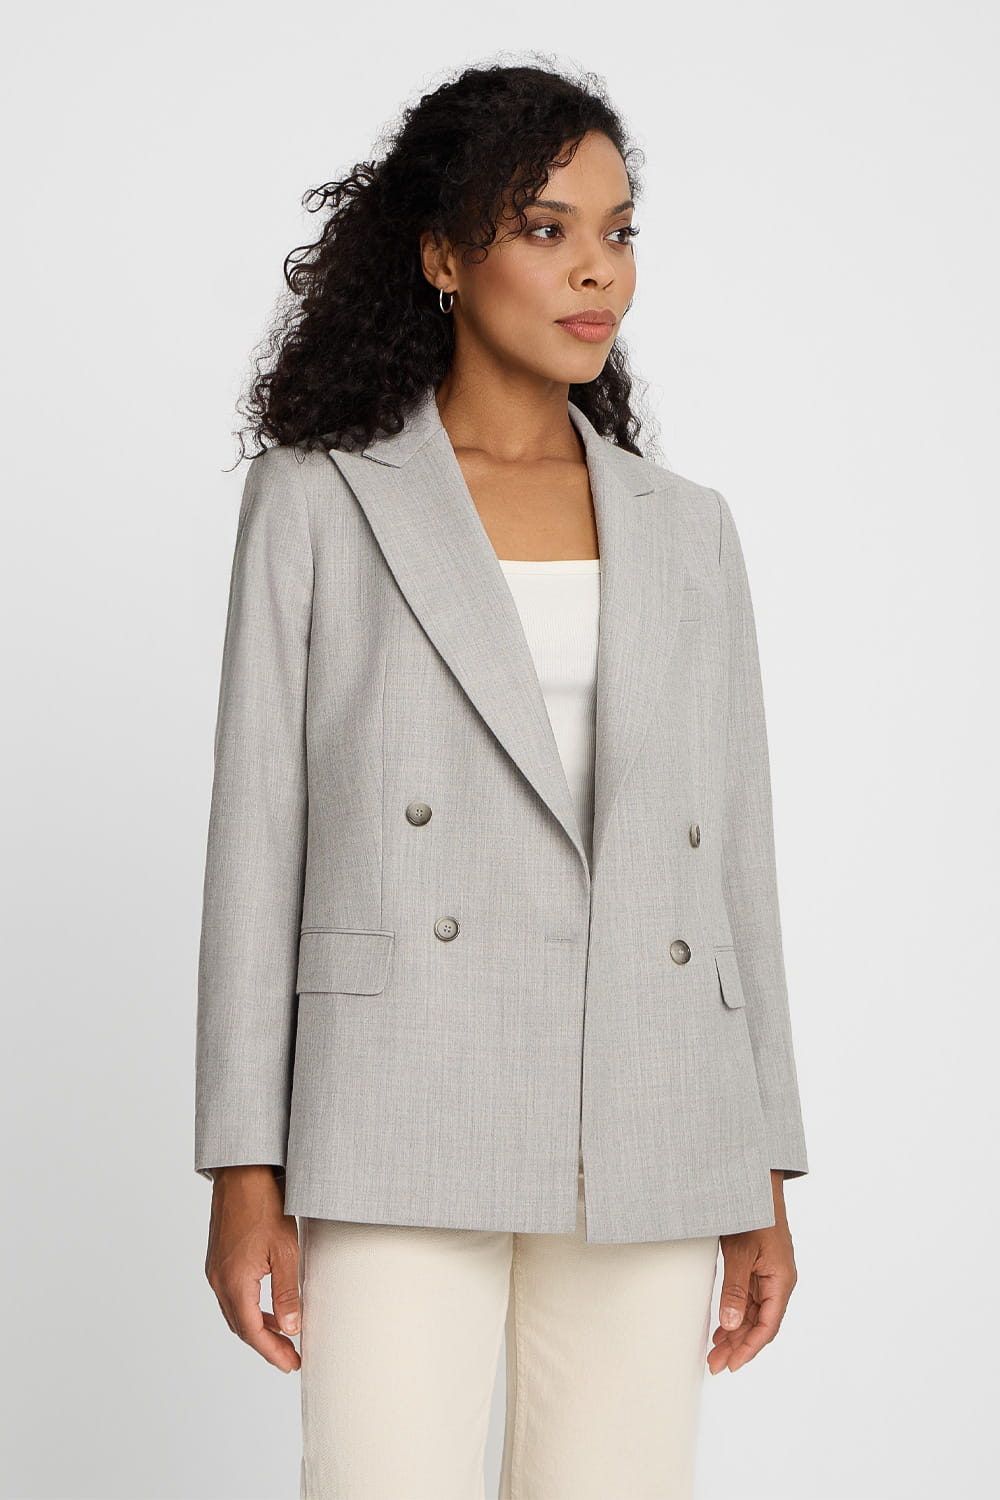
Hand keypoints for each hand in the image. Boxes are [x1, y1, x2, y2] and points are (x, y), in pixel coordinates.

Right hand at [204, 1165, 301, 1373]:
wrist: (241, 1173)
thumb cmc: (265, 1205)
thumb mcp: (285, 1250)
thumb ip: (287, 1292)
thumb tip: (291, 1328)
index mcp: (234, 1282)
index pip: (253, 1332)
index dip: (273, 1352)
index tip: (291, 1364)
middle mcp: (218, 1280)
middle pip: (241, 1327)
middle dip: (266, 1345)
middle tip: (290, 1357)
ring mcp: (215, 1270)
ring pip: (234, 1312)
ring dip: (257, 1327)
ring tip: (282, 1337)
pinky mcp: (217, 1259)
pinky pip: (230, 1295)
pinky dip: (248, 1308)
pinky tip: (266, 1307)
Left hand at [707, 1172, 797, 1373]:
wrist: (755, 1183)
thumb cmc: (752, 1214)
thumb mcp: (740, 1253)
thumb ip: (735, 1289)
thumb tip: (730, 1324)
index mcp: (781, 1281)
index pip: (767, 1325)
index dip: (750, 1348)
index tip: (732, 1365)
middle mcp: (778, 1281)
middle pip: (760, 1323)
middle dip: (738, 1346)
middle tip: (714, 1364)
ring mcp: (769, 1274)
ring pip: (753, 1313)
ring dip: (735, 1332)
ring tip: (714, 1351)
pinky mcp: (758, 1267)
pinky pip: (748, 1299)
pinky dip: (735, 1314)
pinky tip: (721, 1326)